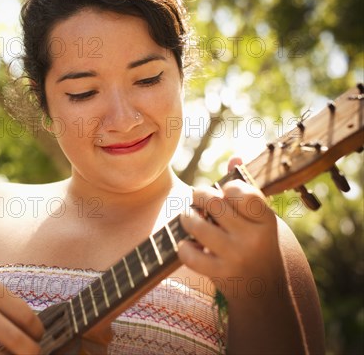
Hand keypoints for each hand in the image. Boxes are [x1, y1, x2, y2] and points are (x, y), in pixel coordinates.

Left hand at [178, 180, 283, 302]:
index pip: (240, 190)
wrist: (264, 290)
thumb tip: (234, 158)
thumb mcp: (258, 218)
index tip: (223, 193)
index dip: (225, 187)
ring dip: (187, 217)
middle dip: (199, 196)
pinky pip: (189, 253)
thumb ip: (245, 187)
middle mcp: (253, 238)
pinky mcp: (220, 274)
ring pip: (197, 225)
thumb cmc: (257, 243)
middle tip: (197, 200)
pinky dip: (183, 246)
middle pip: (213, 203)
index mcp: (265, 220)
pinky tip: (189, 244)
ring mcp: (236, 257)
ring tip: (189, 217)